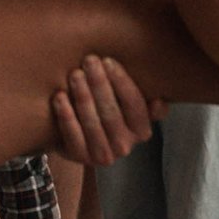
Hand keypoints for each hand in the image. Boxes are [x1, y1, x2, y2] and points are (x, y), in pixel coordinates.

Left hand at [49, 53, 163, 168]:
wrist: (80, 135)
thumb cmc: (109, 109)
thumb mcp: (129, 105)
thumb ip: (145, 100)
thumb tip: (158, 101)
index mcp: (141, 131)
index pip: (134, 105)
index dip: (121, 82)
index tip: (108, 61)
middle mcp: (125, 146)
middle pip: (111, 112)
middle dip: (99, 84)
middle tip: (89, 61)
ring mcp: (102, 155)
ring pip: (92, 123)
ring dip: (83, 96)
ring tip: (75, 74)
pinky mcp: (80, 157)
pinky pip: (72, 135)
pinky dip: (66, 115)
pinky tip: (60, 96)